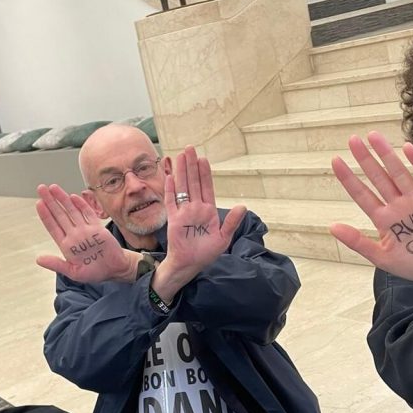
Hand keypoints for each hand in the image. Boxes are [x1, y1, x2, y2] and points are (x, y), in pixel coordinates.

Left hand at [34, 184, 134, 282]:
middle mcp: (74, 235)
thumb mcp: (74, 272)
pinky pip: (88, 213)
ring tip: (53, 188)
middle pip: (60, 215)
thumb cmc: (94, 272)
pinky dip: (81, 205)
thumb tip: (38, 259)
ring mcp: (85, 230)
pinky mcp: (97, 228)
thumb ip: (56, 265)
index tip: (39, 203)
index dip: (45, 215)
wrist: (115, 269)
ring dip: (62, 199)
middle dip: (50, 201)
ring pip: (72, 211)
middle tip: (41, 188)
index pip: (53, 226)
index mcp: (66, 245)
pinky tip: (73, 197)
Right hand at [158, 146, 245, 290]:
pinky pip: (171, 202)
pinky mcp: (173, 219)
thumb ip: (231, 222)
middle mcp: (195, 208)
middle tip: (190, 148)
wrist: (189, 264)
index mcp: (208, 211)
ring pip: (182, 187)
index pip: (206, 187)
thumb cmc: (206, 253)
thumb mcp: (223, 238)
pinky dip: (170, 190)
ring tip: (180, 156)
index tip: (203, 159)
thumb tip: (242, 206)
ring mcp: (183, 212)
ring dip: (181, 172)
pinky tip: (170, 177)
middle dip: (191, 165)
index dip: (205, 173)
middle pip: (193, 182)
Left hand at [330, 132, 412, 282]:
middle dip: (365, 159)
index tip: (335, 161)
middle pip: (379, 178)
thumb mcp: (382, 258)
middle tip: (353, 140)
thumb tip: (332, 227)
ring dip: (387, 155)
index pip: (362, 194)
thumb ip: (358, 242)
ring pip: (399, 173)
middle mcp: (398, 205)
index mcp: (384, 218)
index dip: (349, 178)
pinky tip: (407, 149)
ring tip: (373, 136)